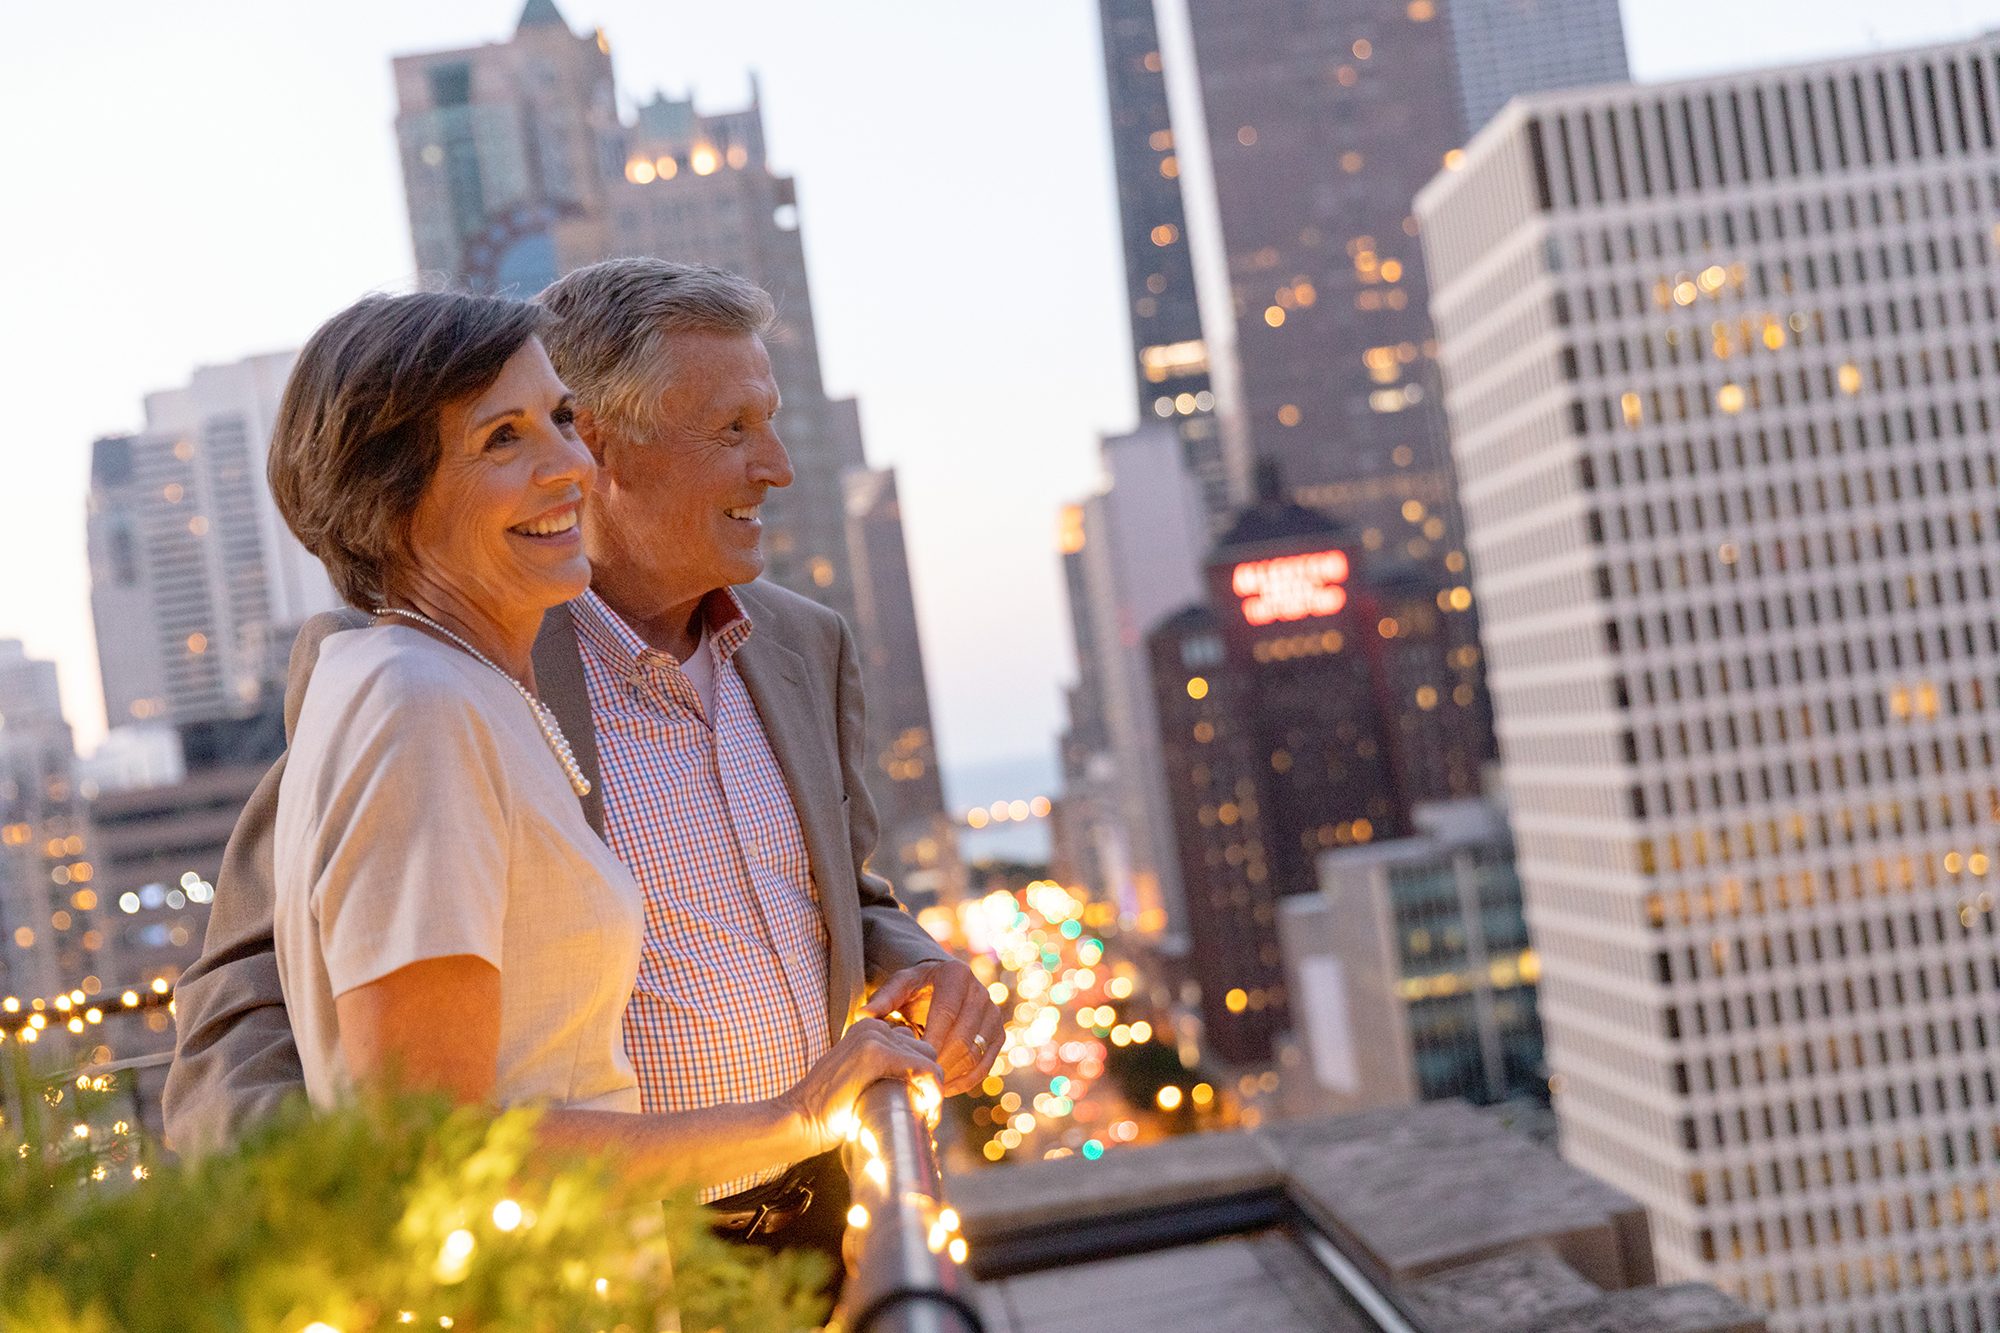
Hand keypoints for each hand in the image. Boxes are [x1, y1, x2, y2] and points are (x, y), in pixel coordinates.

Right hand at [782, 1018, 942, 1155]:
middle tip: (923, 1114)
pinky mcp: (875, 1054)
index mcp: (867, 1030)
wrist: (798, 1121)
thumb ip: (881, 1075)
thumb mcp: (858, 1083)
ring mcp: (873, 1037)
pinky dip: (934, 1092)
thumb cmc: (827, 1113)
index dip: (921, 1078)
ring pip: (930, 1058)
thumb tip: (914, 1089)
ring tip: (924, 1117)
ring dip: (934, 1090)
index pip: (914, 1046)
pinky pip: (925, 1069)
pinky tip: (928, 1113)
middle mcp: (872, 1027)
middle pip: (926, 1050)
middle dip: (930, 1083)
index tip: (918, 1106)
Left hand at [861, 959, 1005, 1096]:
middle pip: (963, 1037)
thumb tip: (864, 1016)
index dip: (929, 1041)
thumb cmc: (916, 989)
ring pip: (975, 1054)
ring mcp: (993, 1014)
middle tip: (917, 1080)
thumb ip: (883, 999)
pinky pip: (985, 1065)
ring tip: (927, 1087)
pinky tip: (944, 1089)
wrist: (943, 988)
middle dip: (939, 1063)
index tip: (910, 1061)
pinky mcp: (998, 1034)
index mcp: (956, 975)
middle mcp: (980, 992)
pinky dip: (965, 1082)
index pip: (946, 1013)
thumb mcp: (899, 987)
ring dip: (951, 1075)